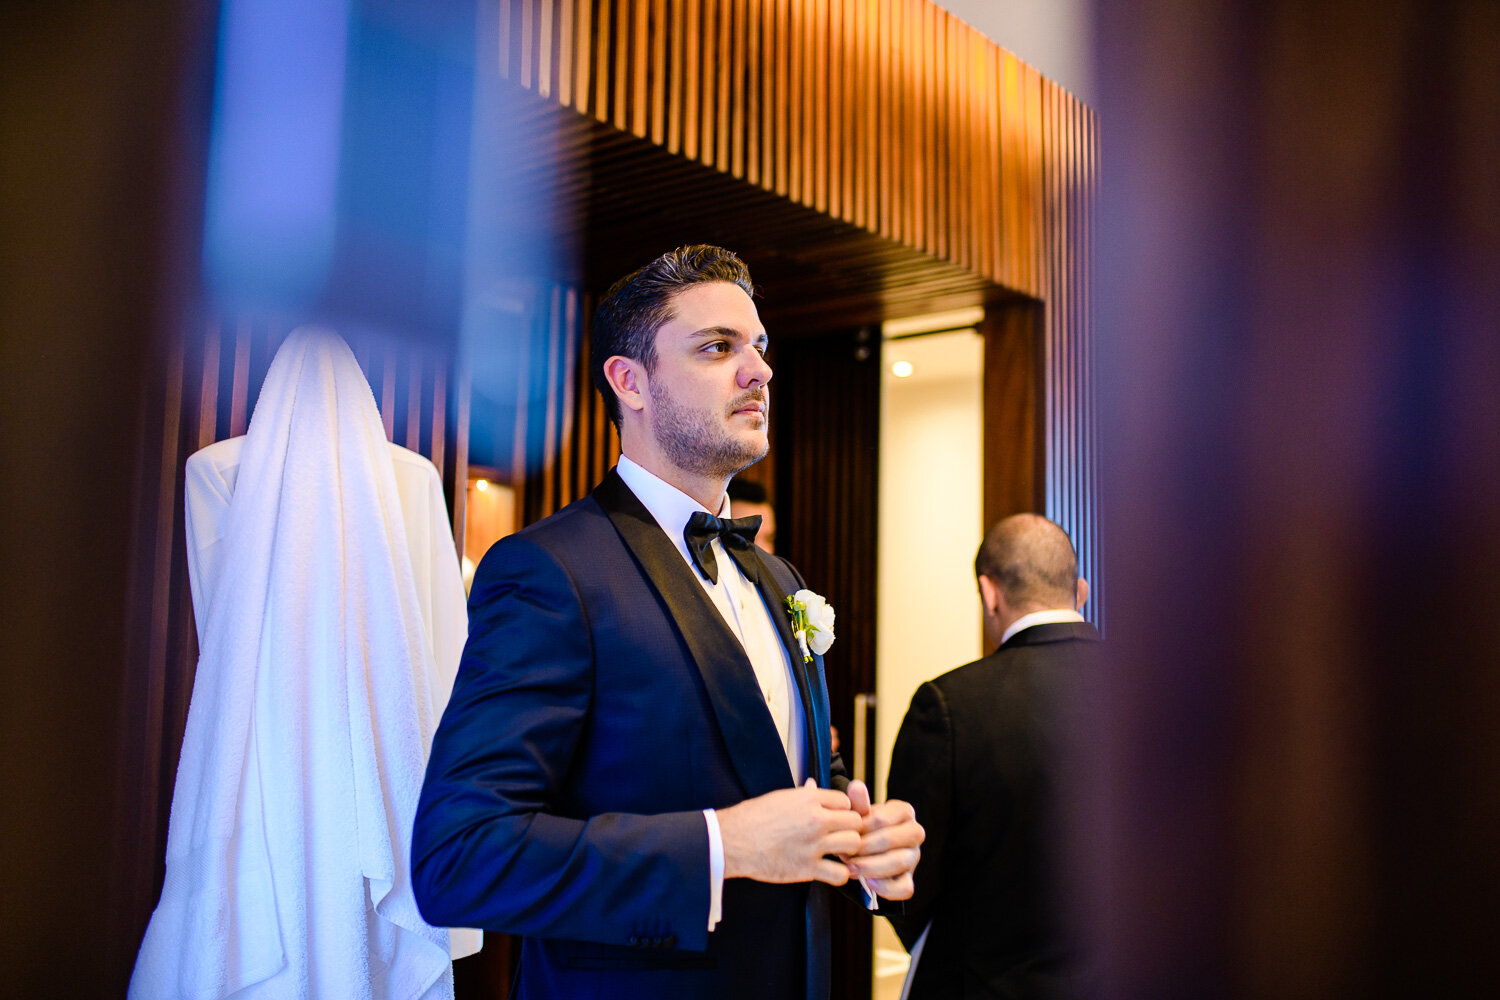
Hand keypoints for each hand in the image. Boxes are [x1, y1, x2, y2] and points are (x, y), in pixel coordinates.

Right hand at [717, 782, 863, 885]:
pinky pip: (840, 874)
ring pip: (853, 844)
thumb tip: (814, 786)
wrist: (732, 840)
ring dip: (847, 850)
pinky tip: (830, 870)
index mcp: (809, 798)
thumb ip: (803, 794)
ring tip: (837, 853)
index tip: (836, 819)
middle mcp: (815, 819)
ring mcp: (813, 844)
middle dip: (850, 829)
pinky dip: (839, 874)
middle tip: (840, 837)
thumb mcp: (780, 797)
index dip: (843, 811)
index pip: (845, 801)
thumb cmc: (753, 817)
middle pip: (855, 822)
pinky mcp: (807, 868)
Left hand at [843, 780, 922, 900]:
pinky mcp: (909, 879)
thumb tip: (855, 785)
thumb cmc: (861, 829)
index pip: (882, 819)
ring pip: (899, 861)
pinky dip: (885, 887)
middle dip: (864, 848)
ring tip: (850, 867)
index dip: (860, 829)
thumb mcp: (857, 815)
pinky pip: (905, 888)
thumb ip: (857, 803)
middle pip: (891, 839)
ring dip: (870, 866)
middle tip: (844, 853)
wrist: (862, 851)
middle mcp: (914, 832)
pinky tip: (867, 882)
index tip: (843, 833)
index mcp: (904, 811)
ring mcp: (914, 857)